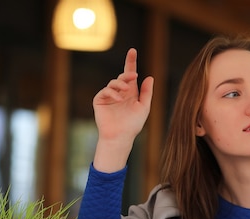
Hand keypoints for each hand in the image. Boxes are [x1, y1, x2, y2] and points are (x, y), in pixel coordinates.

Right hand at [92, 48, 153, 171]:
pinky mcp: (100, 100)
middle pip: (122, 75)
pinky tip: (119, 98)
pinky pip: (105, 91)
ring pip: (114, 82)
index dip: (131, 62)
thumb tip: (149, 77)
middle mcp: (119, 92)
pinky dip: (112, 92)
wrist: (121, 136)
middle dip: (128, 73)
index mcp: (130, 92)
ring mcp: (109, 95)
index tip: (132, 50)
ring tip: (126, 90)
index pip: (130, 74)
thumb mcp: (144, 107)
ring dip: (120, 84)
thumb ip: (147, 92)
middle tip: (133, 75)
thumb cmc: (133, 124)